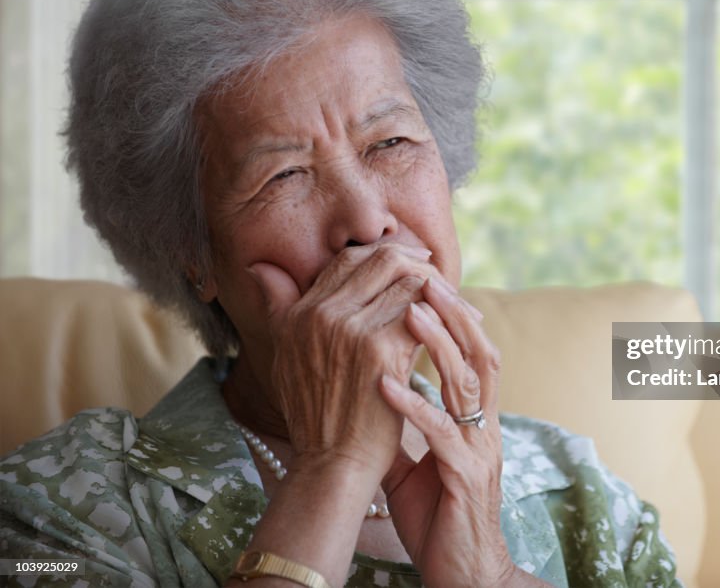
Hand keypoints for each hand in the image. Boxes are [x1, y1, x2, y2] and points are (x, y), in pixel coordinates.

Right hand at [248, 243, 440, 474]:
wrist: (332, 465)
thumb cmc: (319, 417)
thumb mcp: (285, 357)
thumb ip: (279, 309)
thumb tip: (260, 268)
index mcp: (299, 313)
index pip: (348, 259)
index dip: (386, 257)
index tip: (413, 267)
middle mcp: (319, 314)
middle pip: (382, 260)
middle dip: (418, 264)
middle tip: (441, 281)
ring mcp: (348, 329)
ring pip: (407, 282)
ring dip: (438, 292)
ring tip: (456, 308)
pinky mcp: (379, 349)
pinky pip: (422, 313)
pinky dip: (443, 317)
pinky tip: (456, 331)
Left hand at [379, 277, 516, 586]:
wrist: (463, 573)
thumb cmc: (438, 518)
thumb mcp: (413, 464)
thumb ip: (398, 427)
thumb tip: (369, 393)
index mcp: (475, 421)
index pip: (474, 355)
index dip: (458, 317)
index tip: (429, 282)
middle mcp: (484, 428)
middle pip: (481, 356)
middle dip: (456, 314)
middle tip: (427, 277)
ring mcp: (478, 451)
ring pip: (468, 385)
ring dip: (439, 345)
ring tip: (410, 311)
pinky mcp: (464, 478)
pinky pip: (440, 434)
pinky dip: (412, 405)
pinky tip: (385, 384)